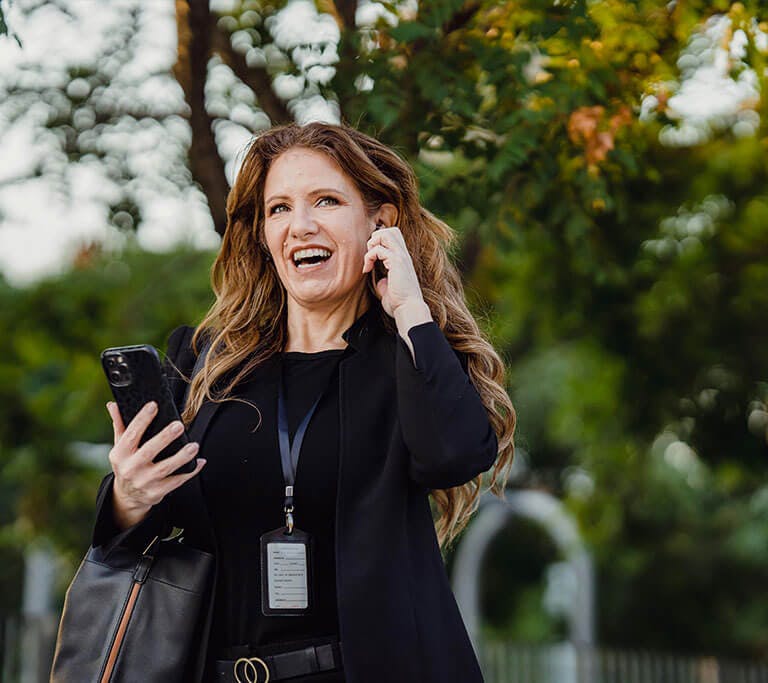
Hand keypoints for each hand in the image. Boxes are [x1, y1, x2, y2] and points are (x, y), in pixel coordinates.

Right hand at [107, 400, 205, 528]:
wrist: (127, 496)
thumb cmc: (127, 464)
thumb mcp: (120, 446)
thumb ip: (120, 425)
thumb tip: (113, 404)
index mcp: (120, 454)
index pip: (130, 434)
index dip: (142, 419)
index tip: (154, 405)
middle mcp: (130, 469)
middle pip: (149, 451)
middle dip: (164, 438)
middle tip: (178, 425)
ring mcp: (144, 482)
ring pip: (165, 468)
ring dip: (181, 457)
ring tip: (194, 446)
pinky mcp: (157, 492)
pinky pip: (176, 481)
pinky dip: (190, 472)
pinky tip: (199, 462)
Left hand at [362, 226, 426, 317]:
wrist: (409, 309)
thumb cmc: (400, 303)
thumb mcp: (389, 290)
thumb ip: (385, 283)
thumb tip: (380, 282)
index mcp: (403, 260)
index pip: (393, 237)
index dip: (379, 242)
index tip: (372, 259)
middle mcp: (403, 255)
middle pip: (391, 230)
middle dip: (376, 238)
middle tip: (370, 255)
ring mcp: (401, 257)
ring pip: (386, 234)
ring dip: (373, 243)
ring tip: (369, 258)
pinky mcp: (397, 262)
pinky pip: (378, 249)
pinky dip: (369, 257)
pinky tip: (367, 269)